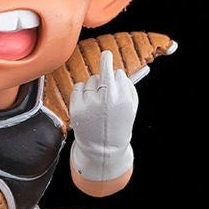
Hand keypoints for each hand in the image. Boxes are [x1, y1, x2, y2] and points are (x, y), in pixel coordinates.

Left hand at [69, 50, 137, 180]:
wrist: (103, 148)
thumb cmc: (118, 124)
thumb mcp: (131, 107)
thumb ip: (128, 87)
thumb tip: (119, 70)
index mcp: (123, 98)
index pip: (117, 73)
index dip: (115, 74)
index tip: (109, 61)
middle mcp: (107, 99)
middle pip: (103, 74)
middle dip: (104, 75)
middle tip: (105, 71)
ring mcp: (90, 103)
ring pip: (91, 79)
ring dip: (93, 85)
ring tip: (97, 102)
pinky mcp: (76, 107)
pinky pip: (77, 86)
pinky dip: (81, 90)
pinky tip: (87, 102)